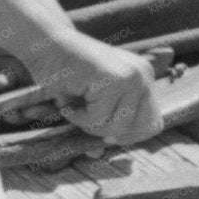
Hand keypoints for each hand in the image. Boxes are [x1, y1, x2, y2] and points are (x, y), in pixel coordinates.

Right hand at [23, 30, 161, 146]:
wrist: (45, 43)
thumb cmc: (64, 72)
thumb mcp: (88, 102)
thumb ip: (99, 124)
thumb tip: (98, 155)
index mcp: (143, 78)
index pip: (153, 123)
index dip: (130, 134)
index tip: (104, 131)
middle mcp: (143, 76)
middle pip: (139, 129)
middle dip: (109, 131)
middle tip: (84, 118)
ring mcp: (130, 77)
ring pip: (117, 127)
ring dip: (88, 124)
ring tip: (73, 106)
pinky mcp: (112, 80)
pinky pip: (97, 118)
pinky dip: (77, 116)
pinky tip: (66, 100)